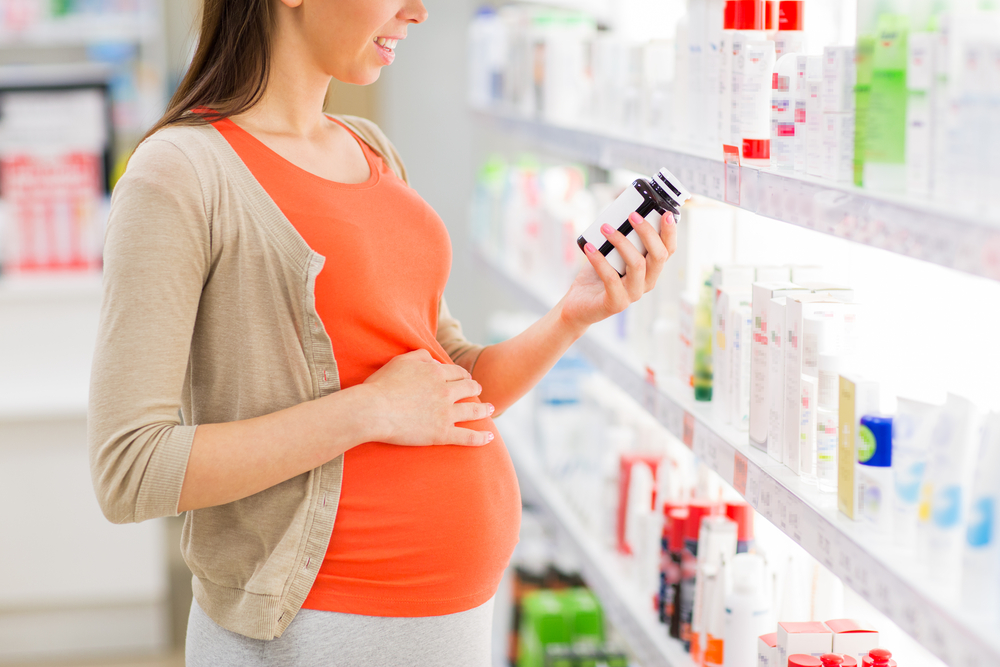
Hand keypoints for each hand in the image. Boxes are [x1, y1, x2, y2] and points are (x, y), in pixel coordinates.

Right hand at [360, 349, 494, 446]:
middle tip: (479, 391)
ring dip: (485, 409)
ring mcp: (446, 413)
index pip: (457, 372)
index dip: (463, 375)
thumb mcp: (401, 360)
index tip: (465, 378)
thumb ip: (421, 355)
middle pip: (469, 388)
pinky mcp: (442, 434)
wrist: (374, 410)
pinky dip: (481, 437)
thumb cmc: (382, 385)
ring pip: (473, 410)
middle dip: (476, 389)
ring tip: (491, 409)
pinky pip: (468, 436)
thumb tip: (434, 359)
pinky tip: (490, 437)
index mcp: (437, 372)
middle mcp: (446, 391)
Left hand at [558, 210, 677, 331]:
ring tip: (605, 228)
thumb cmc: (596, 276)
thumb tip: (620, 210)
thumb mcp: (611, 254)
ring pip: (637, 265)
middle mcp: (647, 283)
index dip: (670, 233)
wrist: (579, 304)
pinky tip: (589, 247)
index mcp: (650, 270)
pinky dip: (599, 260)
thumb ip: (620, 238)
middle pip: (658, 256)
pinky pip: (611, 278)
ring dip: (621, 242)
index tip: (666, 213)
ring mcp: (633, 294)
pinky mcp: (616, 303)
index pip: (668, 251)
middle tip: (632, 215)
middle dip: (647, 232)